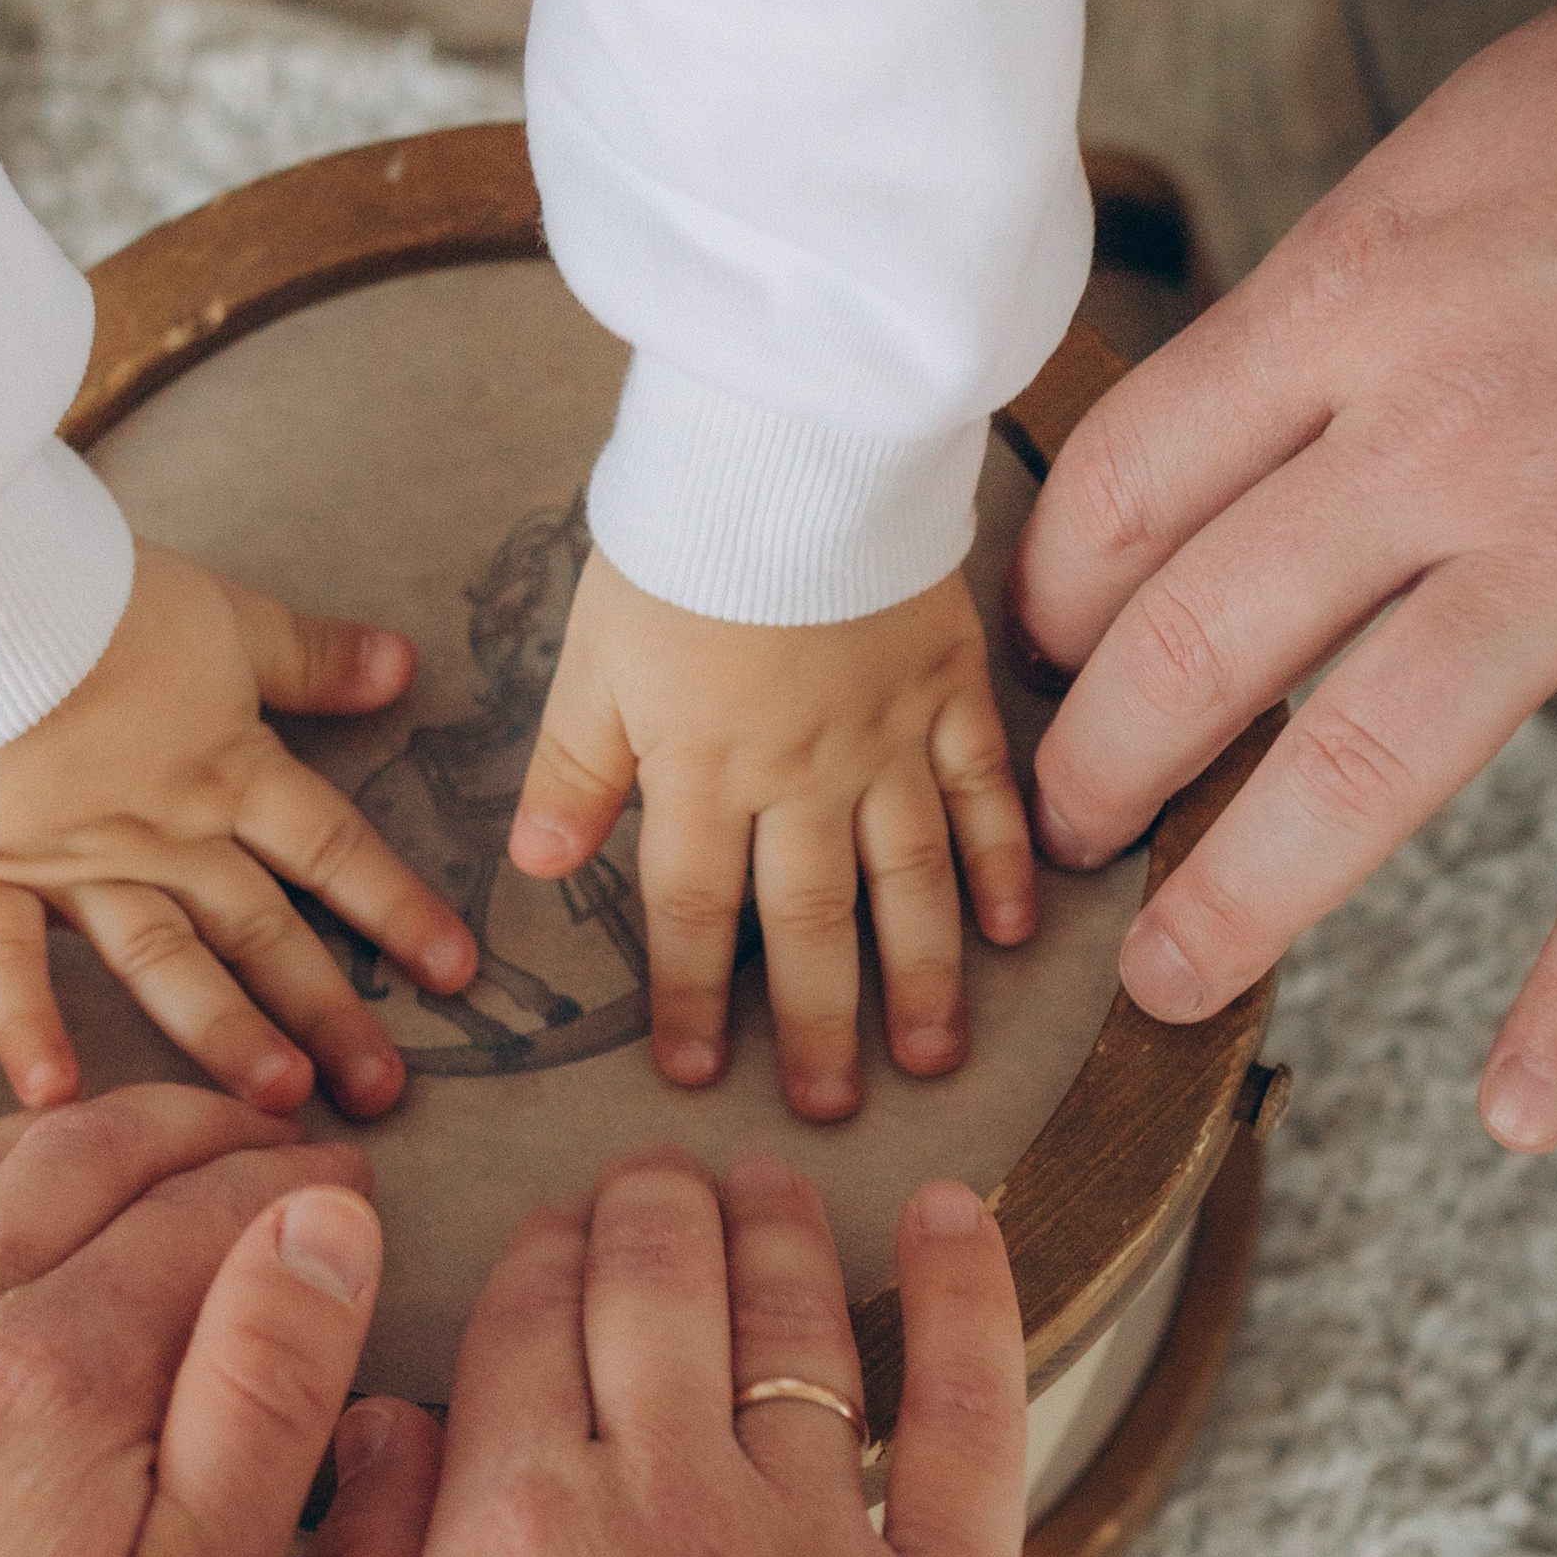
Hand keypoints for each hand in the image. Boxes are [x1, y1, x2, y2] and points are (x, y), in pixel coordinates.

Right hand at [0, 536, 477, 1119]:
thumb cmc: (87, 592)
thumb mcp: (221, 613)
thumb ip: (308, 654)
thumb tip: (406, 668)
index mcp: (226, 769)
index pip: (331, 849)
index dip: (397, 908)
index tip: (457, 973)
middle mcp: (164, 833)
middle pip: (261, 929)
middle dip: (328, 1011)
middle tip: (384, 1094)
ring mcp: (74, 861)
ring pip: (161, 961)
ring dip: (221, 1034)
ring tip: (277, 1102)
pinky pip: (3, 961)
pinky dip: (22, 1027)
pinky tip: (53, 1101)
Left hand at [0, 1065, 382, 1556]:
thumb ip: (267, 1390)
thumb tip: (319, 1221)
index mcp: (67, 1375)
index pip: (206, 1223)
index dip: (294, 1191)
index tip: (354, 1187)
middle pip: (75, 1178)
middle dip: (186, 1134)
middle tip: (261, 1133)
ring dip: (31, 1134)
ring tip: (105, 1117)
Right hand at [300, 1152, 1025, 1556]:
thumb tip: (378, 1416)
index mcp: (515, 1526)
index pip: (531, 1318)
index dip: (545, 1252)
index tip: (557, 1231)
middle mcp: (665, 1501)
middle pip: (658, 1283)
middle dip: (652, 1207)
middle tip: (658, 1183)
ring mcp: (815, 1547)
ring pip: (795, 1320)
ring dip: (777, 1228)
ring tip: (771, 1188)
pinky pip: (967, 1413)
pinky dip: (968, 1292)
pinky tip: (959, 1213)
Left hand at [507, 551, 1035, 1121]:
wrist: (793, 447)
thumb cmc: (685, 537)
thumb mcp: (595, 652)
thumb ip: (574, 765)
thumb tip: (539, 869)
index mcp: (706, 771)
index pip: (692, 913)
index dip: (688, 1000)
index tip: (694, 1075)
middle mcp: (804, 777)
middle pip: (809, 925)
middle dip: (816, 1026)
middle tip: (829, 1108)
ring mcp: (889, 739)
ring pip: (909, 881)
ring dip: (922, 977)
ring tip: (932, 1057)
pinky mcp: (951, 688)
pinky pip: (985, 793)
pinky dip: (1005, 862)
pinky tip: (1017, 930)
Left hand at [1016, 0, 1556, 1152]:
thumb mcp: (1468, 141)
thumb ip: (1360, 290)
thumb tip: (1266, 386)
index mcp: (1357, 297)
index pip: (1131, 484)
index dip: (1055, 595)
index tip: (1031, 657)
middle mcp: (1442, 434)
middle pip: (1201, 640)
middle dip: (1099, 762)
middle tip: (1059, 839)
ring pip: (1361, 765)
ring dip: (1241, 891)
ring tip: (1164, 977)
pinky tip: (1523, 1105)